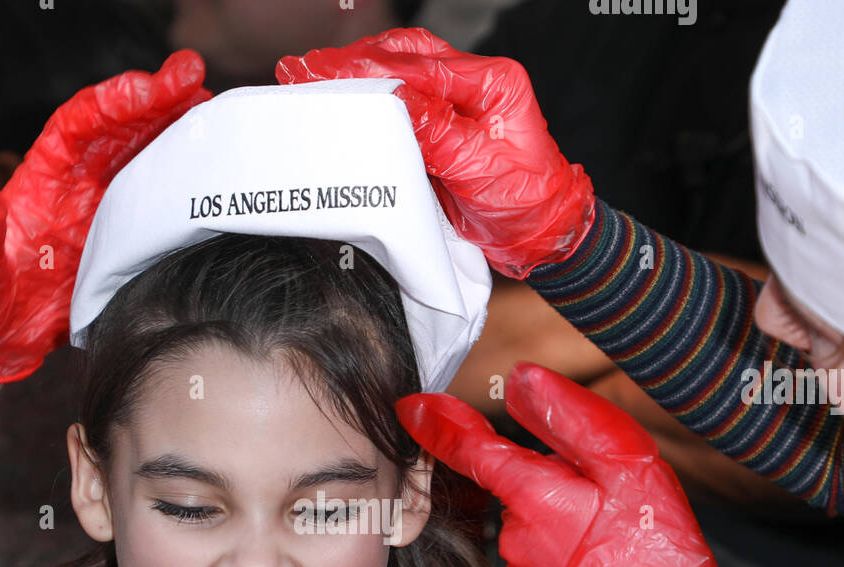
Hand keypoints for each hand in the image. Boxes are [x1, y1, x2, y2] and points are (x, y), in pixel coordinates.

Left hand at [0, 51, 208, 384]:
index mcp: (40, 180)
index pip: (81, 124)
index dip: (118, 101)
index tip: (155, 86)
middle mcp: (72, 183)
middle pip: (119, 128)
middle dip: (157, 99)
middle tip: (196, 78)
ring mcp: (97, 208)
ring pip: (139, 155)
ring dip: (174, 129)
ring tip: (210, 108)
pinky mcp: (115, 235)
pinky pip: (150, 197)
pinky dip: (177, 177)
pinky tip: (205, 167)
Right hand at [277, 28, 592, 278]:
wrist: (541, 235)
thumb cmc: (525, 203)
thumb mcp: (479, 168)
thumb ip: (436, 132)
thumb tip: (393, 99)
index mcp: (491, 83)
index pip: (419, 68)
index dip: (368, 69)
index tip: (323, 72)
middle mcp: (474, 83)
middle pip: (404, 55)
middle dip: (352, 62)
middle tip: (303, 69)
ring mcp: (458, 101)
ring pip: (400, 71)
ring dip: (356, 74)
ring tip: (310, 77)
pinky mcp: (443, 125)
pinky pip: (402, 102)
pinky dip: (369, 98)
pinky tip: (340, 99)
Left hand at [396, 362, 739, 566]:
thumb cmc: (656, 550)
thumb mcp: (628, 466)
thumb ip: (569, 419)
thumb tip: (521, 380)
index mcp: (534, 494)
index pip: (469, 448)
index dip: (437, 424)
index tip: (411, 407)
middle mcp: (514, 536)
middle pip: (518, 491)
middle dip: (552, 488)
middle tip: (605, 505)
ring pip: (533, 531)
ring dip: (563, 527)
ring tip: (611, 542)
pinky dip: (565, 563)